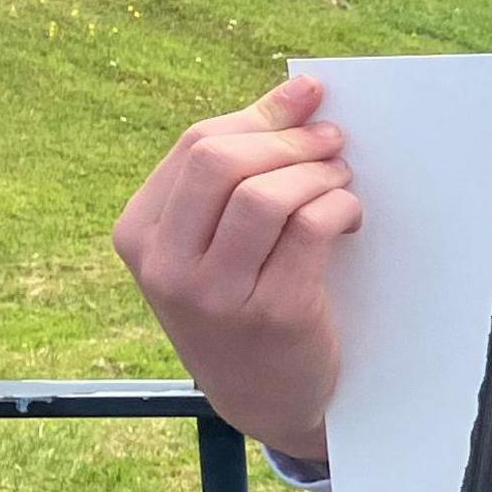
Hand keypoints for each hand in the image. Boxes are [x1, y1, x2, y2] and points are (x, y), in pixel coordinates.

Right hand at [112, 75, 363, 464]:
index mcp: (140, 234)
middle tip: (333, 140)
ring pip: (267, 194)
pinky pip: (311, 229)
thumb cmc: (242, 301)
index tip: (308, 99)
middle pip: (222, 160)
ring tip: (342, 180)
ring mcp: (216, 294)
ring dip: (319, 173)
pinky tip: (351, 218)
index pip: (196, 145)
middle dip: (289, 139)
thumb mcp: (211, 244)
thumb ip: (235, 177)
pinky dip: (341, 208)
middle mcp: (166, 266)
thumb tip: (298, 95)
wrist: (263, 396)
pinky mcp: (273, 313)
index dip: (261, 115)